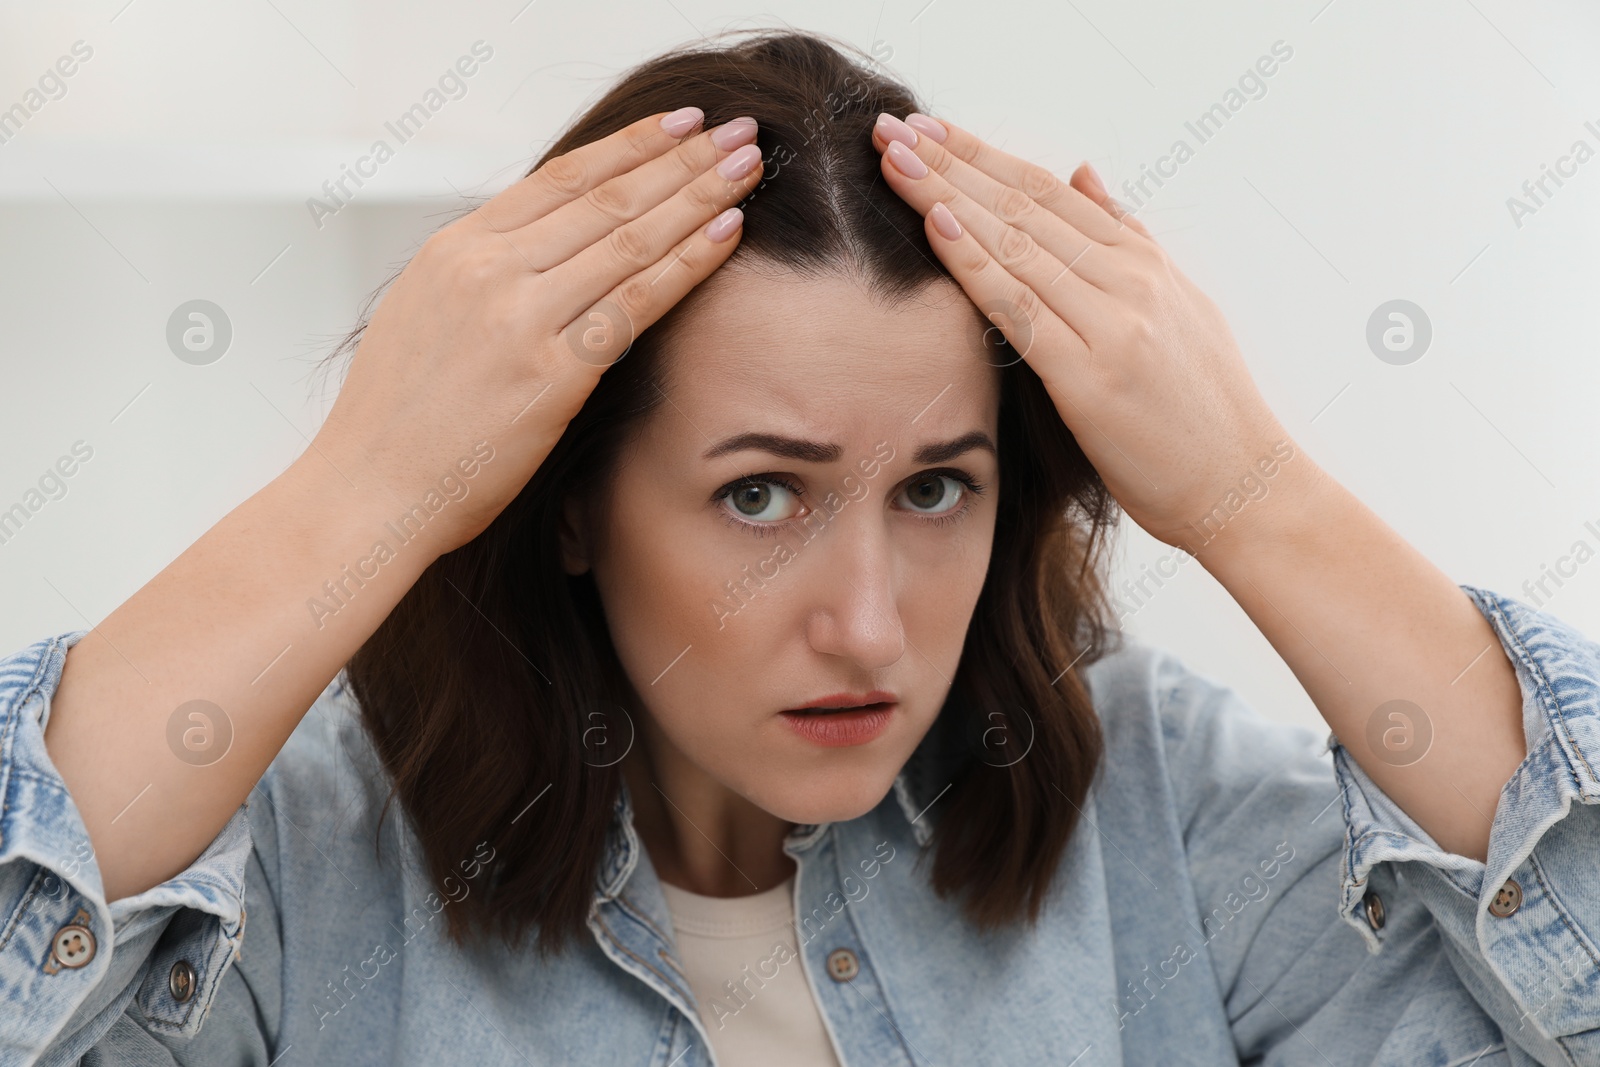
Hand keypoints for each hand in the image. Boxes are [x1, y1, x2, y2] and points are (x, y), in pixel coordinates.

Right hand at [309, 108, 765, 555]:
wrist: (369, 489)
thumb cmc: (397, 420)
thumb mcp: (424, 314)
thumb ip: (482, 274)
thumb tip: (541, 248)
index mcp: (455, 249)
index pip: (561, 177)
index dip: (632, 145)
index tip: (681, 124)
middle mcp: (487, 269)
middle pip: (607, 196)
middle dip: (683, 158)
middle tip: (740, 130)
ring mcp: (520, 318)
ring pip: (630, 237)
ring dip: (699, 195)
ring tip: (750, 165)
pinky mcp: (552, 373)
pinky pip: (637, 303)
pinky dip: (689, 261)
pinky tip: (728, 231)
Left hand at [870, 111, 1303, 553]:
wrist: (1244, 488)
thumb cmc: (1204, 412)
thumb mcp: (1178, 305)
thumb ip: (1129, 240)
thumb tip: (1085, 172)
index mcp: (1144, 263)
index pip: (1047, 190)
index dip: (982, 155)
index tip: (929, 127)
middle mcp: (1130, 281)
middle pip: (1024, 205)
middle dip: (951, 162)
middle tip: (891, 129)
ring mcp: (1113, 325)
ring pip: (1017, 244)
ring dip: (947, 195)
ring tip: (895, 161)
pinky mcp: (1092, 378)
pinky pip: (1021, 308)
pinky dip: (976, 263)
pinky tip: (937, 225)